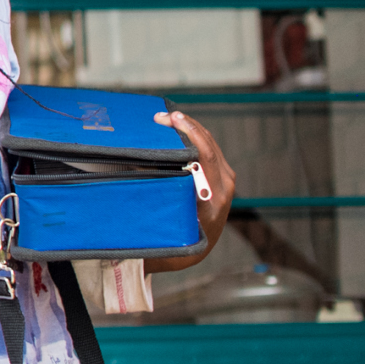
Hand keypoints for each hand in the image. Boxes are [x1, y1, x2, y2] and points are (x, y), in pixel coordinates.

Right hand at [147, 110, 237, 272]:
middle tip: (161, 116)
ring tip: (166, 120)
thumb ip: (160, 200)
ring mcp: (226, 180)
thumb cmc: (176, 235)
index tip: (171, 120)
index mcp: (214, 196)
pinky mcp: (223, 177)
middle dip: (186, 125)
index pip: (206, 155)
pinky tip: (178, 131)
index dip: (190, 134)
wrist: (197, 247)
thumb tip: (138, 173)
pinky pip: (210, 150)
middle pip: (209, 144)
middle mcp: (225, 186)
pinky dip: (194, 137)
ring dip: (189, 129)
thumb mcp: (168, 220)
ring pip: (210, 144)